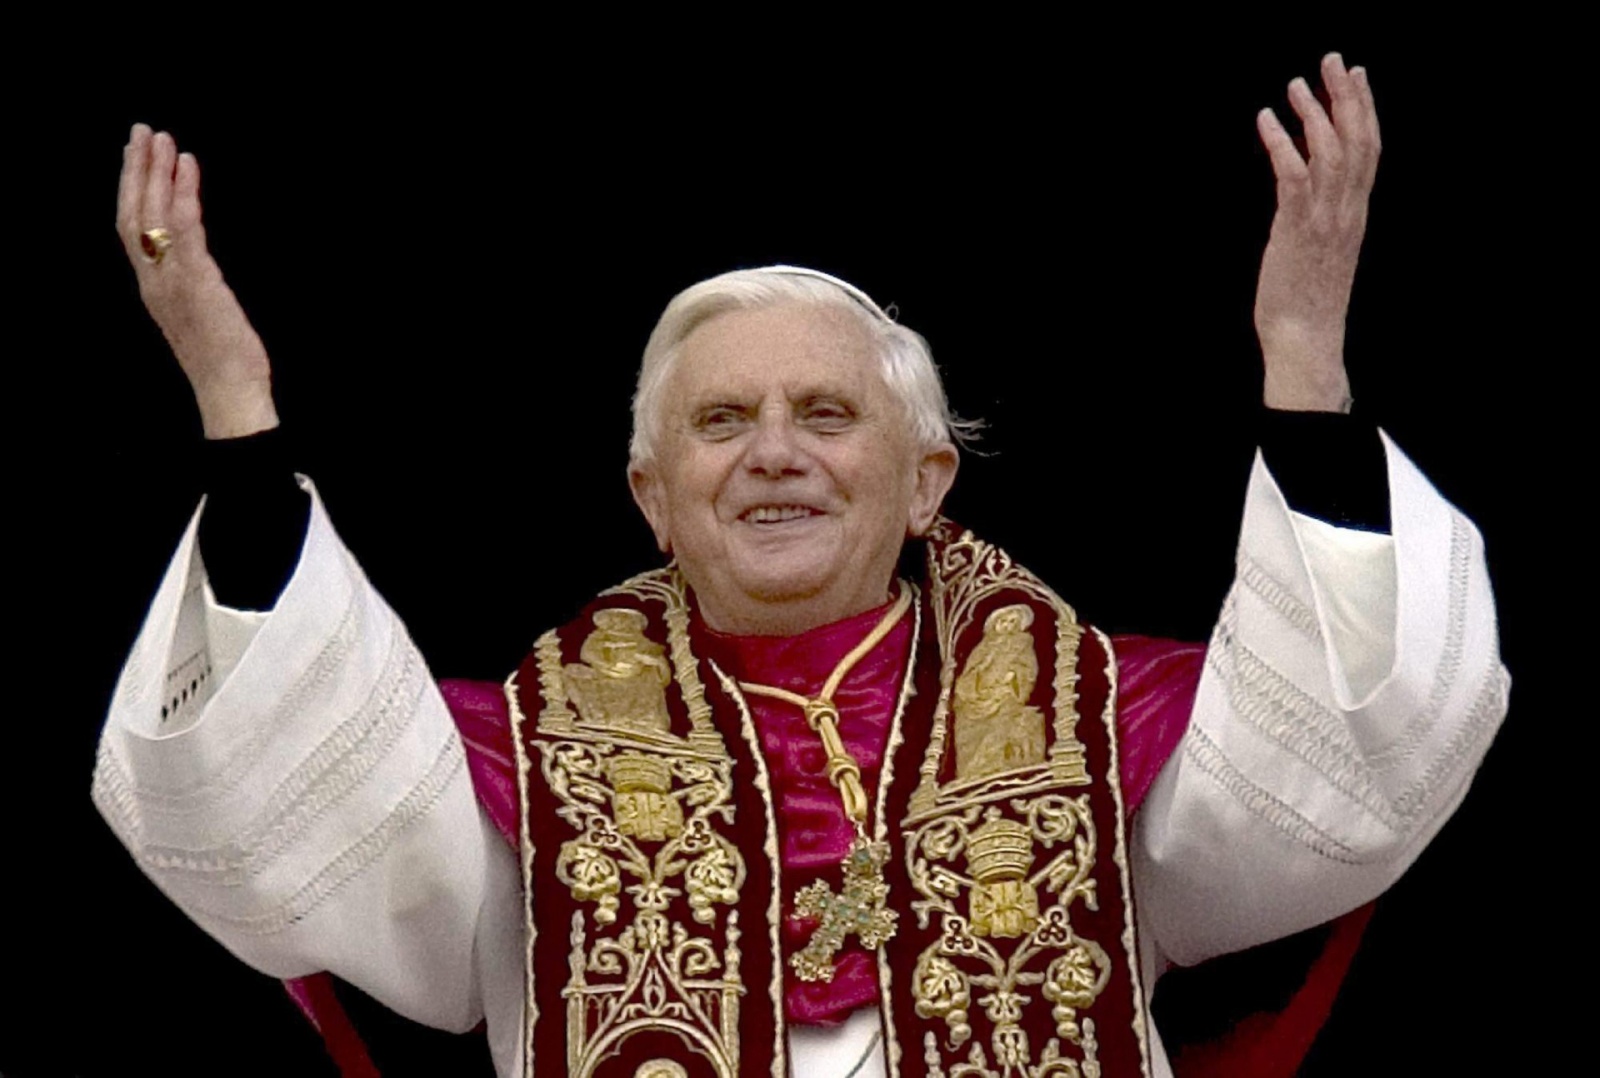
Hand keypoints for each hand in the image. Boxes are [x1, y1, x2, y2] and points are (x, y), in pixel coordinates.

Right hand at [117, 124, 278, 438]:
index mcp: (153, 287)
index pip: (131, 228)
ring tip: (161, 138)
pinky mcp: (196, 281)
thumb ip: (192, 284)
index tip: (134, 155)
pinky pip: (185, 228)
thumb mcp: (201, 315)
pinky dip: (184, 194)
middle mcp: (154, 279)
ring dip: (156, 171)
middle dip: (135, 169)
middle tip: (140, 130)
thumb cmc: (223, 360)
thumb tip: (197, 261)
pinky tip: (187, 166)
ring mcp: (171, 279)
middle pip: (133, 213)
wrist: (229, 393)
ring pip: (153, 214)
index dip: (130, 190)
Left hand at [1253, 53, 1380, 412]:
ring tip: (1295, 83)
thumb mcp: (1324, 250)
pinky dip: (1281, 143)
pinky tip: (1266, 120)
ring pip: (1330, 151)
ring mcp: (1325, 219)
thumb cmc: (1307, 301)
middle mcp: (1348, 211)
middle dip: (1346, 96)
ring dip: (1313, 112)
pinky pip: (1293, 176)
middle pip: (1358, 140)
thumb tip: (1311, 188)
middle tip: (1333, 59)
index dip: (1365, 109)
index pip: (1370, 149)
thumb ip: (1325, 216)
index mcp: (1357, 213)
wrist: (1305, 339)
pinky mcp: (1297, 230)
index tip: (1357, 75)